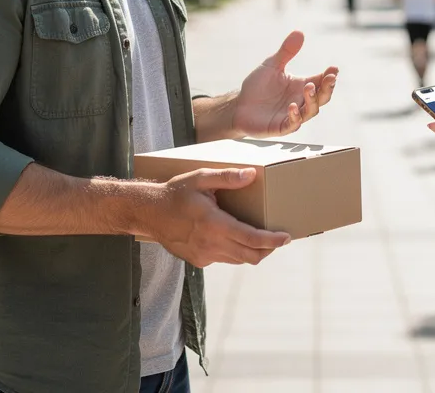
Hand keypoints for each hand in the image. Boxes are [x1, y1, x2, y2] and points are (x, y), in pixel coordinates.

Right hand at [141, 168, 290, 266]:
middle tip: (278, 239)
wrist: (148, 213)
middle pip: (250, 256)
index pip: (251, 238)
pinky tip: (232, 237)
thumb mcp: (200, 178)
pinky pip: (224, 259)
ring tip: (260, 238)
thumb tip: (251, 175)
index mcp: (214, 224)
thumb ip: (226, 177)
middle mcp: (211, 244)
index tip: (286, 237)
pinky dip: (234, 251)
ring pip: (238, 260)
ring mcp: (204, 255)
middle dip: (268, 249)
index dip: (272, 241)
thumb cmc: (175, 193)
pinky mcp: (199, 260)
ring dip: (252, 251)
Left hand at [232, 31, 337, 137]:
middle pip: (322, 97)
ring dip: (312, 100)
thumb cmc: (258, 86)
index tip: (334, 69)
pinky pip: (293, 124)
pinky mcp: (281, 126)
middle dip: (328, 88)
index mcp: (302, 86)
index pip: (321, 81)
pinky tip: (292, 107)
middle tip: (329, 79)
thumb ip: (286, 52)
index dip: (329, 76)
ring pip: (311, 111)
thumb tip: (299, 32)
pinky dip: (295, 116)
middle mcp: (301, 101)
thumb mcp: (272, 65)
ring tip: (308, 88)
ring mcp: (293, 115)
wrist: (239, 105)